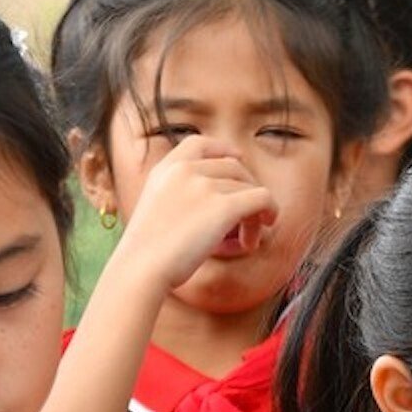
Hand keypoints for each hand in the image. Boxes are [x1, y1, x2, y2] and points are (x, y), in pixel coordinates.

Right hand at [112, 137, 277, 292]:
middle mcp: (185, 170)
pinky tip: (264, 227)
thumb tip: (219, 202)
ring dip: (254, 212)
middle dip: (245, 191)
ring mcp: (204, 184)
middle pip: (234, 168)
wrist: (141, 267)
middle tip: (245, 221)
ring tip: (246, 240)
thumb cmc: (147, 253)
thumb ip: (178, 196)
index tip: (238, 159)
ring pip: (250, 187)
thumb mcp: (154, 209)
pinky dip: (270, 211)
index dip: (223, 149)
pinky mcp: (224, 205)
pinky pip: (263, 198)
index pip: (200, 144)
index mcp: (166, 169)